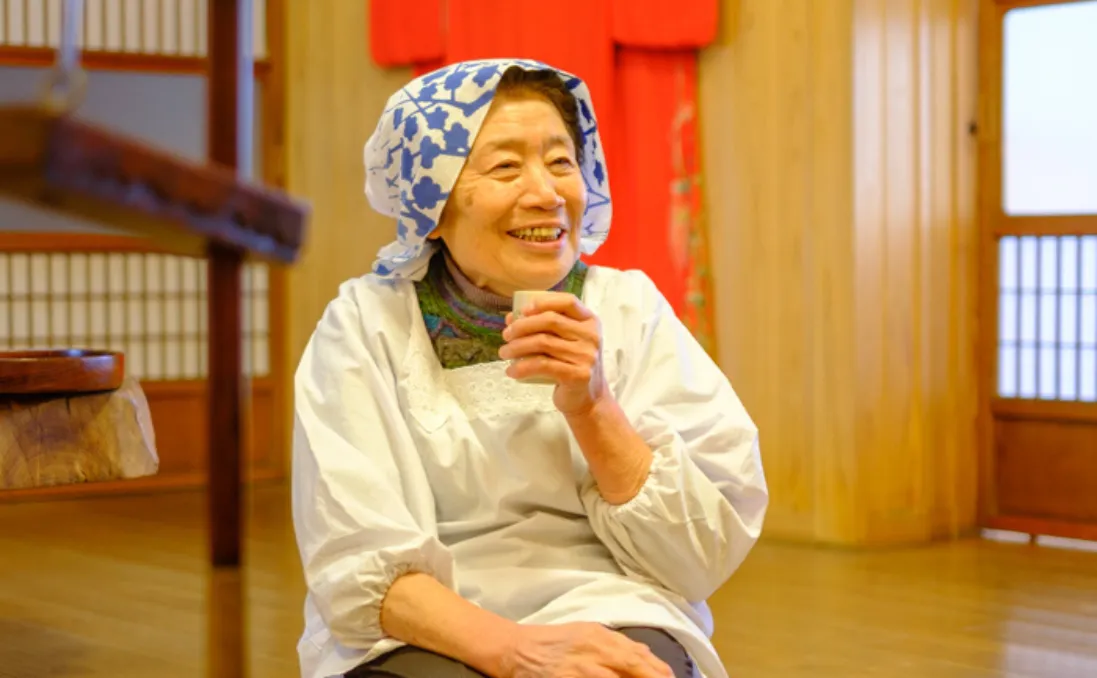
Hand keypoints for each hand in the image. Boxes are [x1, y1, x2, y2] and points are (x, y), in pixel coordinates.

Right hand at [498, 622, 673, 677]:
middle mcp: (593, 650)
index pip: (637, 654)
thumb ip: (614, 643)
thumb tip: (644, 654)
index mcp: (600, 635)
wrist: (516, 649)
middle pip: (632, 666)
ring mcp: (581, 669)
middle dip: (653, 677)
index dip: (658, 669)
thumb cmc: (553, 641)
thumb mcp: (586, 632)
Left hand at [499, 293, 609, 416]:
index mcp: (590, 322)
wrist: (588, 399)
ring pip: (543, 342)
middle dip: (522, 326)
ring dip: (517, 347)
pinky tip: (511, 371)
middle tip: (506, 335)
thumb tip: (510, 318)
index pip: (568, 302)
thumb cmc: (571, 365)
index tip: (523, 311)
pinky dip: (522, 367)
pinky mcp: (578, 375)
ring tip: (504, 353)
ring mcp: (586, 356)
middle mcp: (591, 337)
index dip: (543, 302)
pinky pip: (542, 365)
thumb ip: (544, 328)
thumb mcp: (565, 342)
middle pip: (551, 320)